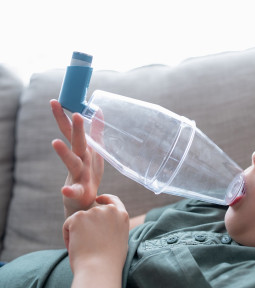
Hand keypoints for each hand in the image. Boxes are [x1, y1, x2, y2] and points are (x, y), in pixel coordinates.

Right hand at [50, 99, 103, 217]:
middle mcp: (78, 161)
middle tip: (73, 113)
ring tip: (55, 142)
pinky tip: (65, 190)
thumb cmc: (88, 174)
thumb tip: (98, 111)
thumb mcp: (94, 151)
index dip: (64, 116)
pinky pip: (75, 191)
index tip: (55, 101)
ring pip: (72, 163)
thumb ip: (96, 132)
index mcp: (82, 151)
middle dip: (73, 128)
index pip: (71, 131)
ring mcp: (77, 176)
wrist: (83, 201)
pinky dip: (70, 191)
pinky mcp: (79, 192)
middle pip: (76, 143)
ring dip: (64, 153)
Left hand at [63, 194, 128, 286]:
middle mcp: (109, 210)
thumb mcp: (120, 239)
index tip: (98, 200)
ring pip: (79, 219)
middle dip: (87, 224)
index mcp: (122, 215)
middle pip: (92, 211)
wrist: (99, 269)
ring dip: (77, 231)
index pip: (113, 200)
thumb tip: (107, 225)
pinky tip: (75, 246)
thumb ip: (115, 227)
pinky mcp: (78, 217)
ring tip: (83, 248)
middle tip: (88, 243)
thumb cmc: (110, 261)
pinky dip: (68, 236)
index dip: (105, 199)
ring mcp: (93, 212)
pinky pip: (68, 225)